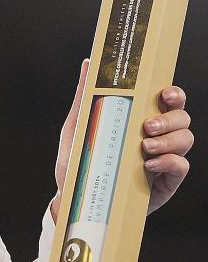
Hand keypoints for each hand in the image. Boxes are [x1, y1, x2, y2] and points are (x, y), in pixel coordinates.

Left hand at [50, 63, 192, 219]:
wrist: (76, 198)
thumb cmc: (78, 160)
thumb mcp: (79, 126)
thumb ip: (85, 95)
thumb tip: (88, 63)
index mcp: (140, 118)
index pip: (168, 100)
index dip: (174, 94)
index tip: (165, 94)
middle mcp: (157, 135)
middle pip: (182, 117)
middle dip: (169, 119)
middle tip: (146, 126)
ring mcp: (164, 158)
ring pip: (186, 139)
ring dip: (168, 140)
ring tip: (144, 147)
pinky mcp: (166, 181)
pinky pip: (181, 166)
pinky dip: (168, 161)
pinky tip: (148, 165)